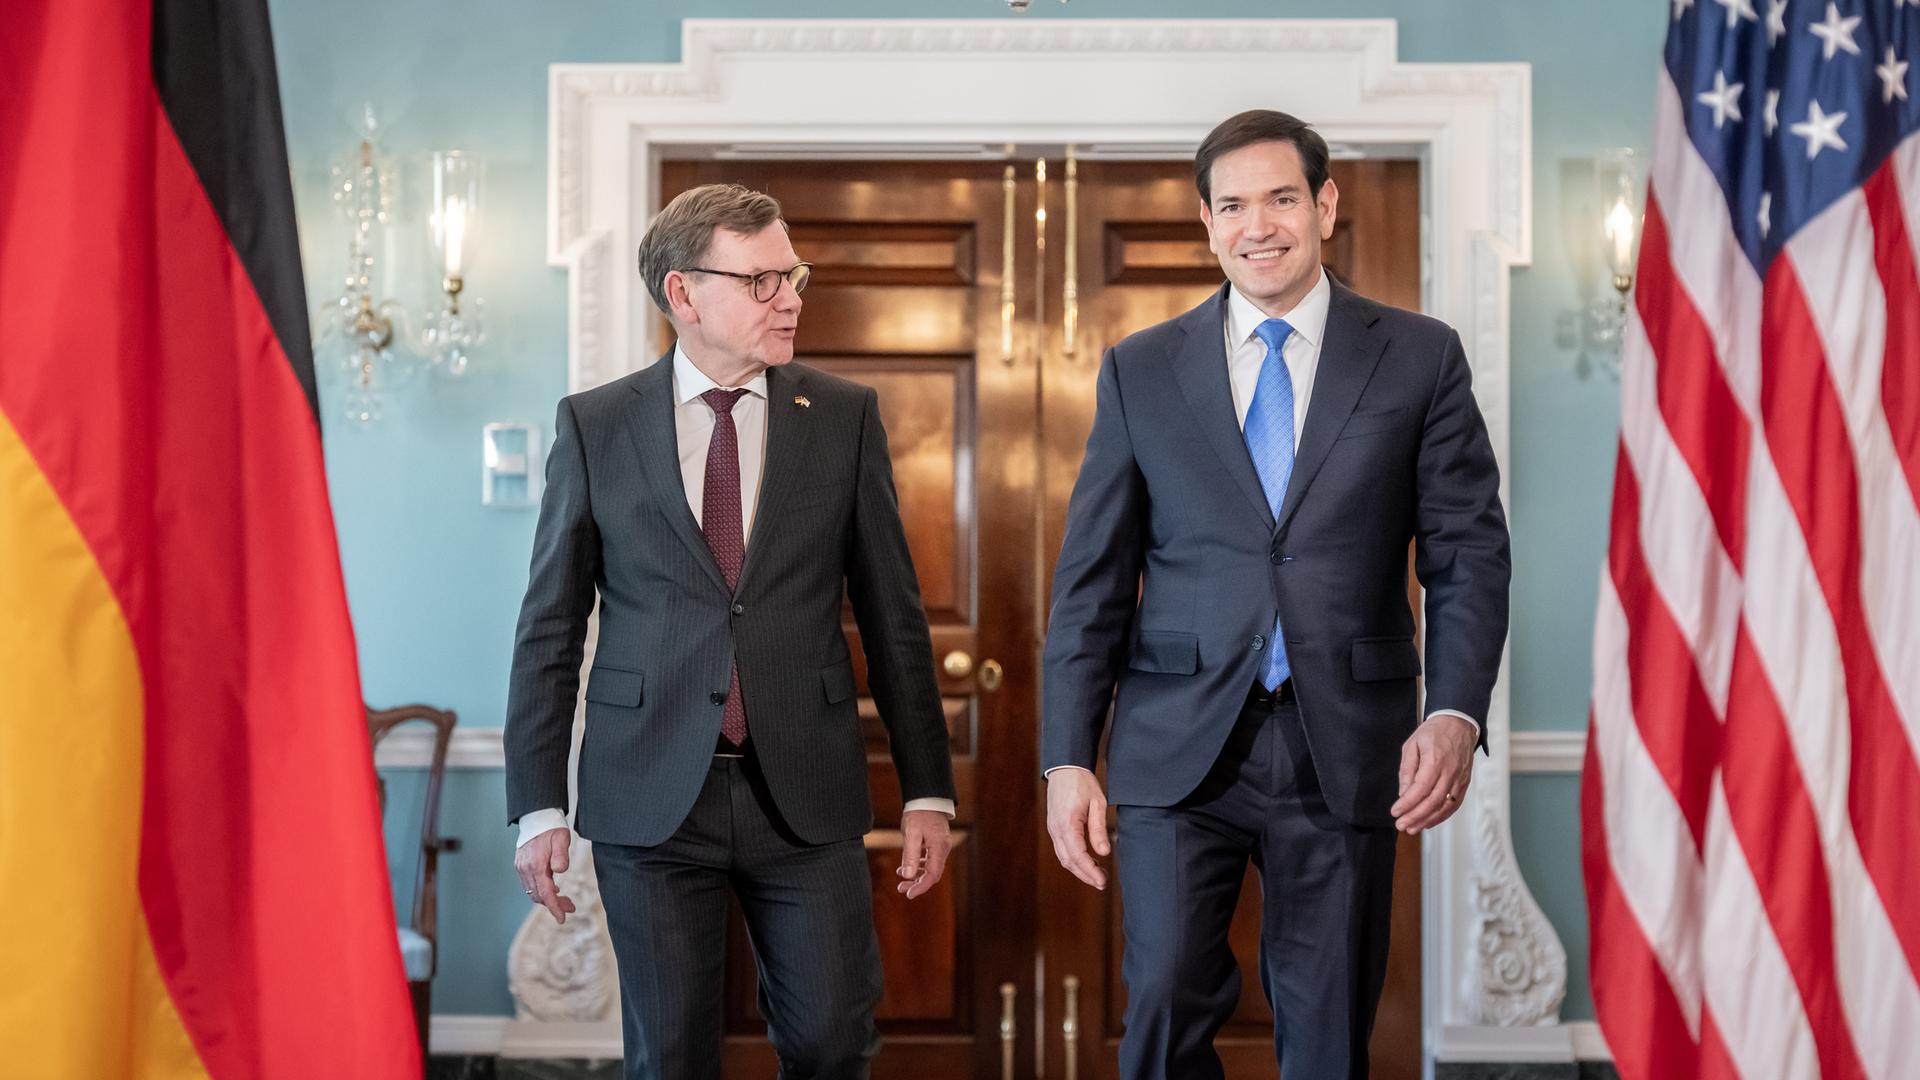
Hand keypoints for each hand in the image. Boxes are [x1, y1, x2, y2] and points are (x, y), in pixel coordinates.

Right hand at [514, 827, 577, 923]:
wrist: (536, 817)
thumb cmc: (552, 829)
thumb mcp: (562, 840)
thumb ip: (561, 856)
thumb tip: (560, 871)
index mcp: (537, 864)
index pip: (545, 893)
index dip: (554, 907)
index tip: (562, 918)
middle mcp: (526, 868)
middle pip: (539, 895)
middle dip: (554, 904)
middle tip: (570, 907)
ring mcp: (521, 867)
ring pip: (533, 891)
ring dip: (548, 898)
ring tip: (564, 899)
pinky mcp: (520, 865)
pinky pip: (529, 884)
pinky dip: (541, 890)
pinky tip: (553, 889)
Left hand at [897, 809, 951, 899]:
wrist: (927, 797)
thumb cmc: (919, 813)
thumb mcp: (912, 833)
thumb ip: (910, 854)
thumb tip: (907, 875)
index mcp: (939, 848)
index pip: (932, 875)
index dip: (921, 887)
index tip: (909, 894)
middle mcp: (942, 850)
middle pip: (932, 874)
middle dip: (917, 884)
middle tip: (902, 889)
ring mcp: (940, 847)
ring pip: (930, 868)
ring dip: (916, 877)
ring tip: (901, 882)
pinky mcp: (935, 844)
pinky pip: (928, 861)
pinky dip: (918, 867)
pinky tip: (906, 868)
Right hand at [1046, 768, 1109, 889]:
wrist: (1065, 767)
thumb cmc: (1082, 783)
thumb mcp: (1097, 803)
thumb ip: (1099, 829)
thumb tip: (1104, 852)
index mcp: (1067, 823)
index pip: (1078, 855)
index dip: (1090, 871)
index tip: (1102, 881)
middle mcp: (1056, 829)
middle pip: (1068, 861)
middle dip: (1085, 875)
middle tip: (1102, 883)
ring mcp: (1053, 828)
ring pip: (1064, 857)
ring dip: (1079, 869)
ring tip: (1097, 875)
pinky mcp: (1054, 827)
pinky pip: (1062, 849)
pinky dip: (1074, 860)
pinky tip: (1087, 862)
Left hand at [1391, 714, 1476, 832]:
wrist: (1458, 724)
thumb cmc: (1434, 732)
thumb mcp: (1412, 745)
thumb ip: (1407, 770)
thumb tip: (1403, 794)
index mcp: (1436, 759)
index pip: (1421, 788)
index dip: (1407, 803)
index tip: (1395, 812)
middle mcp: (1450, 771)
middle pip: (1433, 801)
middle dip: (1415, 816)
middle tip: (1401, 826)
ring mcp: (1460, 778)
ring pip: (1445, 806)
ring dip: (1428, 820)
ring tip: (1412, 828)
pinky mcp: (1464, 783)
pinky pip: (1454, 804)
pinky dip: (1442, 816)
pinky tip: (1429, 822)